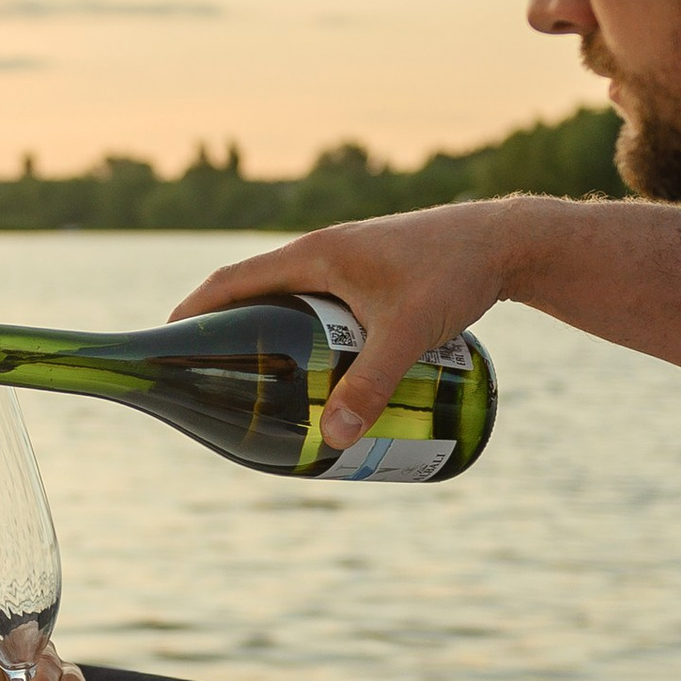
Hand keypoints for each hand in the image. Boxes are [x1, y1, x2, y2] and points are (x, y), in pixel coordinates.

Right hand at [171, 202, 523, 448]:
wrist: (511, 241)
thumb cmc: (456, 272)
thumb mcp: (409, 332)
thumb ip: (372, 383)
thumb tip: (338, 440)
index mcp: (314, 253)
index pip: (232, 282)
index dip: (195, 313)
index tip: (169, 345)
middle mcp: (324, 250)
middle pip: (257, 294)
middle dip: (233, 335)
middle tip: (221, 382)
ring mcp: (350, 259)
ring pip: (294, 301)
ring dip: (274, 336)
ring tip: (269, 385)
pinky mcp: (375, 271)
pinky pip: (324, 303)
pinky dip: (310, 333)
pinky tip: (324, 367)